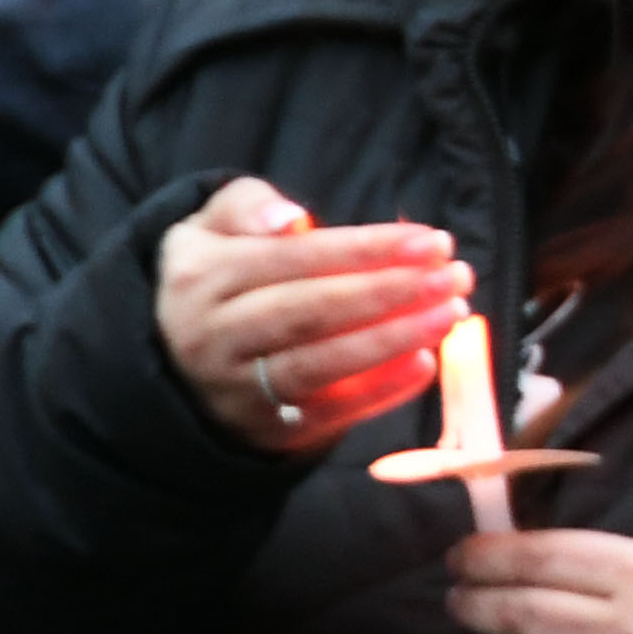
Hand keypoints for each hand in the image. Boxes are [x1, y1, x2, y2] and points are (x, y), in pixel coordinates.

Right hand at [150, 178, 466, 452]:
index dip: (367, 249)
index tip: (431, 241)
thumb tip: (292, 219)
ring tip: (453, 312)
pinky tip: (426, 362)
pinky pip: (331, 410)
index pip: (294, 258)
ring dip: (395, 338)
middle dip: (391, 291)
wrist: (175, 364)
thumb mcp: (210, 229)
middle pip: (312, 310)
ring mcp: (237, 387)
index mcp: (203, 276)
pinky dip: (381, 389)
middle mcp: (212, 333)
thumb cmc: (220, 280)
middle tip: (456, 276)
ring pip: (322, 362)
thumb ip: (247, 206)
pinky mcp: (266, 427)